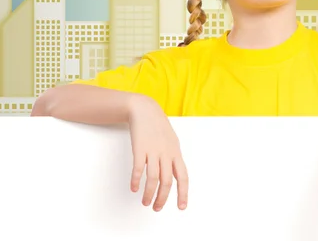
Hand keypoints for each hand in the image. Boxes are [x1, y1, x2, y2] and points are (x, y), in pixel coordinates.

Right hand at [127, 95, 188, 211]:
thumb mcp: (171, 142)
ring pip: (153, 178)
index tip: (182, 207)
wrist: (144, 110)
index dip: (183, 193)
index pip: (183, 177)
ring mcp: (153, 151)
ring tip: (145, 202)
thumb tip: (176, 175)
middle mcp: (166, 153)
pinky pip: (139, 168)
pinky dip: (136, 180)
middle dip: (162, 198)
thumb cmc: (158, 127)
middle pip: (167, 182)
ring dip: (149, 193)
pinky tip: (134, 188)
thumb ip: (173, 158)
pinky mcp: (140, 148)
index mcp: (176, 153)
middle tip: (157, 208)